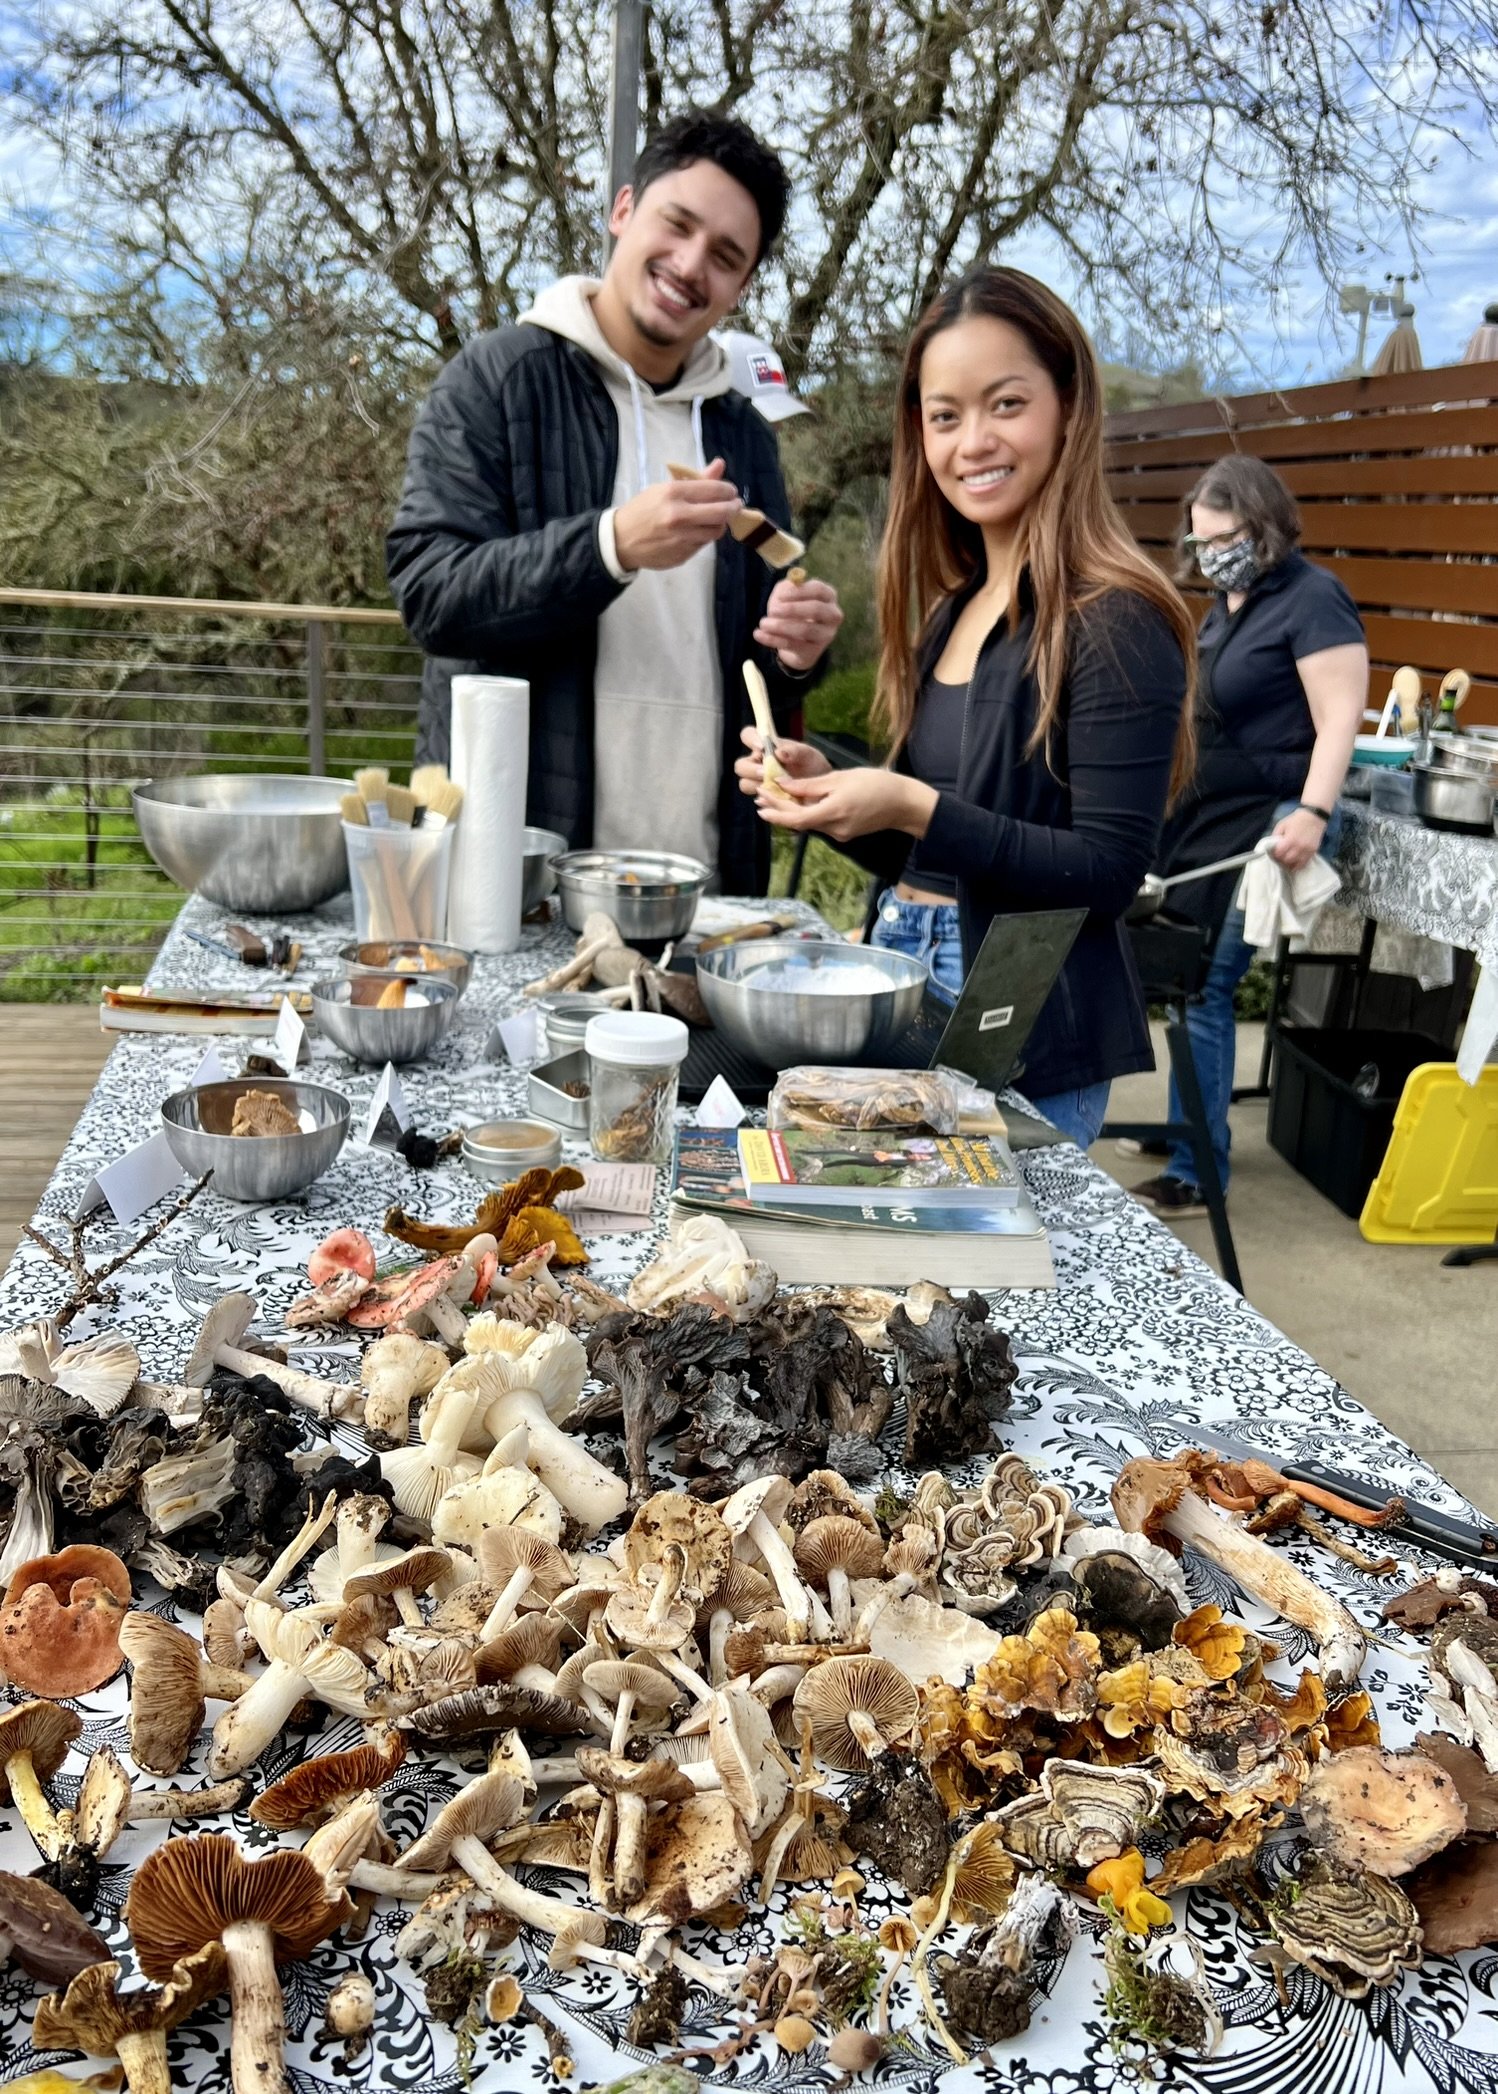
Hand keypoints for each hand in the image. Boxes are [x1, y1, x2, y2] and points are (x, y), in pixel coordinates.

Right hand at [613, 456, 740, 570]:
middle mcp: (679, 516)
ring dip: (721, 524)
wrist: (620, 539)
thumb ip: (696, 479)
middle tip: (735, 505)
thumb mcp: (665, 488)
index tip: (731, 491)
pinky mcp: (682, 555)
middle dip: (733, 507)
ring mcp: (681, 538)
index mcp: (673, 493)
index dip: (728, 490)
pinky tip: (699, 530)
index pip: (714, 490)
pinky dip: (705, 536)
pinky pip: (703, 544)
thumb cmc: (643, 509)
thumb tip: (720, 464)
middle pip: (721, 513)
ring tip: (716, 518)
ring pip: (716, 531)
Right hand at [735, 727, 830, 797]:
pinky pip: (757, 799)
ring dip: (756, 785)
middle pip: (740, 765)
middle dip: (750, 769)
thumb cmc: (811, 765)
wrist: (820, 787)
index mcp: (765, 747)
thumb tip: (778, 752)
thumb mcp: (807, 755)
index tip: (761, 747)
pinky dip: (766, 799)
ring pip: (744, 784)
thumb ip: (794, 751)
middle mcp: (757, 763)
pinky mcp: (764, 797)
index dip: (750, 739)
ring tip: (774, 787)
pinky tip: (779, 797)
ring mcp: (758, 781)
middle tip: (765, 773)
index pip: (747, 735)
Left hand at [753, 575, 842, 670]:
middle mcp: (832, 615)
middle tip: (772, 610)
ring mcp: (825, 635)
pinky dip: (773, 639)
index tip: (780, 596)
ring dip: (780, 626)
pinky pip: (792, 645)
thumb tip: (784, 592)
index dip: (798, 592)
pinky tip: (759, 634)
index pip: (818, 590)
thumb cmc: (794, 610)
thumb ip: (786, 588)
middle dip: (792, 609)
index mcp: (828, 596)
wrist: (798, 641)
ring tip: (763, 623)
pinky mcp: (813, 651)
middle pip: (816, 609)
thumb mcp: (789, 595)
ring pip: (805, 630)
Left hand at [753, 765, 937, 843]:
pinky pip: (820, 824)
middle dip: (778, 811)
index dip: (775, 811)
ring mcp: (840, 834)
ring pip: (809, 823)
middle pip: (799, 822)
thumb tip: (782, 784)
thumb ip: (810, 785)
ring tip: (774, 798)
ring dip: (791, 812)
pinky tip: (799, 803)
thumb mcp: (840, 778)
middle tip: (760, 796)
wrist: (903, 803)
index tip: (759, 800)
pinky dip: (807, 814)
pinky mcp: (845, 833)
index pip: (795, 818)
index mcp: (832, 812)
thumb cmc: (876, 784)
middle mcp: (834, 829)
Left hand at [1269, 807, 1326, 871]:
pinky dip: (1298, 865)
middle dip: (1282, 860)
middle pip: (1287, 860)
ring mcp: (1307, 850)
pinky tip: (1294, 864)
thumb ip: (1275, 836)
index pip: (1279, 854)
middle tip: (1280, 857)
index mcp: (1290, 840)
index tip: (1274, 853)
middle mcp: (1299, 847)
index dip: (1275, 854)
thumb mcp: (1282, 825)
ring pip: (1296, 864)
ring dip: (1290, 864)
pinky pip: (1305, 863)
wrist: (1314, 816)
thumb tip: (1271, 845)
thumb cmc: (1296, 819)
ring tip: (1286, 861)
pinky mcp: (1313, 852)